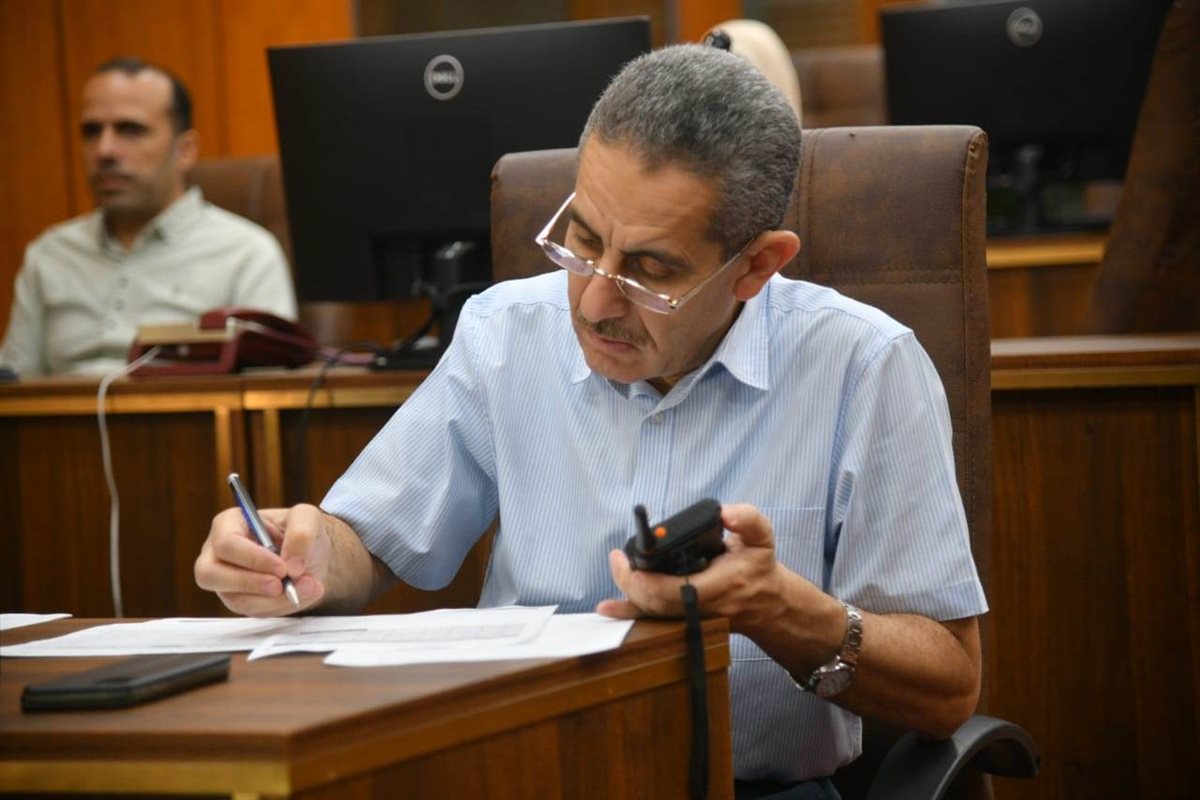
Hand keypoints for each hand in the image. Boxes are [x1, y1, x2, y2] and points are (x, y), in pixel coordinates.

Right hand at [194, 503, 330, 616]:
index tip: (282, 568)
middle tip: (281, 585)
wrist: (310, 555)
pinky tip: (302, 594)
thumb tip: (291, 567)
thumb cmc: (300, 531)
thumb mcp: (308, 518)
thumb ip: (302, 534)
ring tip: (306, 587)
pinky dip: (280, 606)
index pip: (226, 543)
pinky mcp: (238, 600)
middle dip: (249, 583)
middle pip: (210, 575)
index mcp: (228, 524)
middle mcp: (217, 553)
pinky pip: (252, 611)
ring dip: (273, 599)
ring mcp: (224, 580)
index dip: (252, 559)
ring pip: (235, 599)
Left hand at [597, 503, 797, 636]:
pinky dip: (629, 613)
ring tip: (617, 566)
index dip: (650, 580)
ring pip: (653, 612)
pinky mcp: (684, 618)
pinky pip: (654, 618)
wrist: (767, 604)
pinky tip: (607, 608)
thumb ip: (747, 519)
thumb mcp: (762, 537)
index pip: (678, 589)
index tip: (633, 562)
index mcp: (722, 585)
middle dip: (631, 583)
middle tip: (618, 558)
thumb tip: (725, 513)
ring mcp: (692, 616)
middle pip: (657, 603)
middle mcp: (704, 606)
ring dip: (628, 593)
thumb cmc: (759, 567)